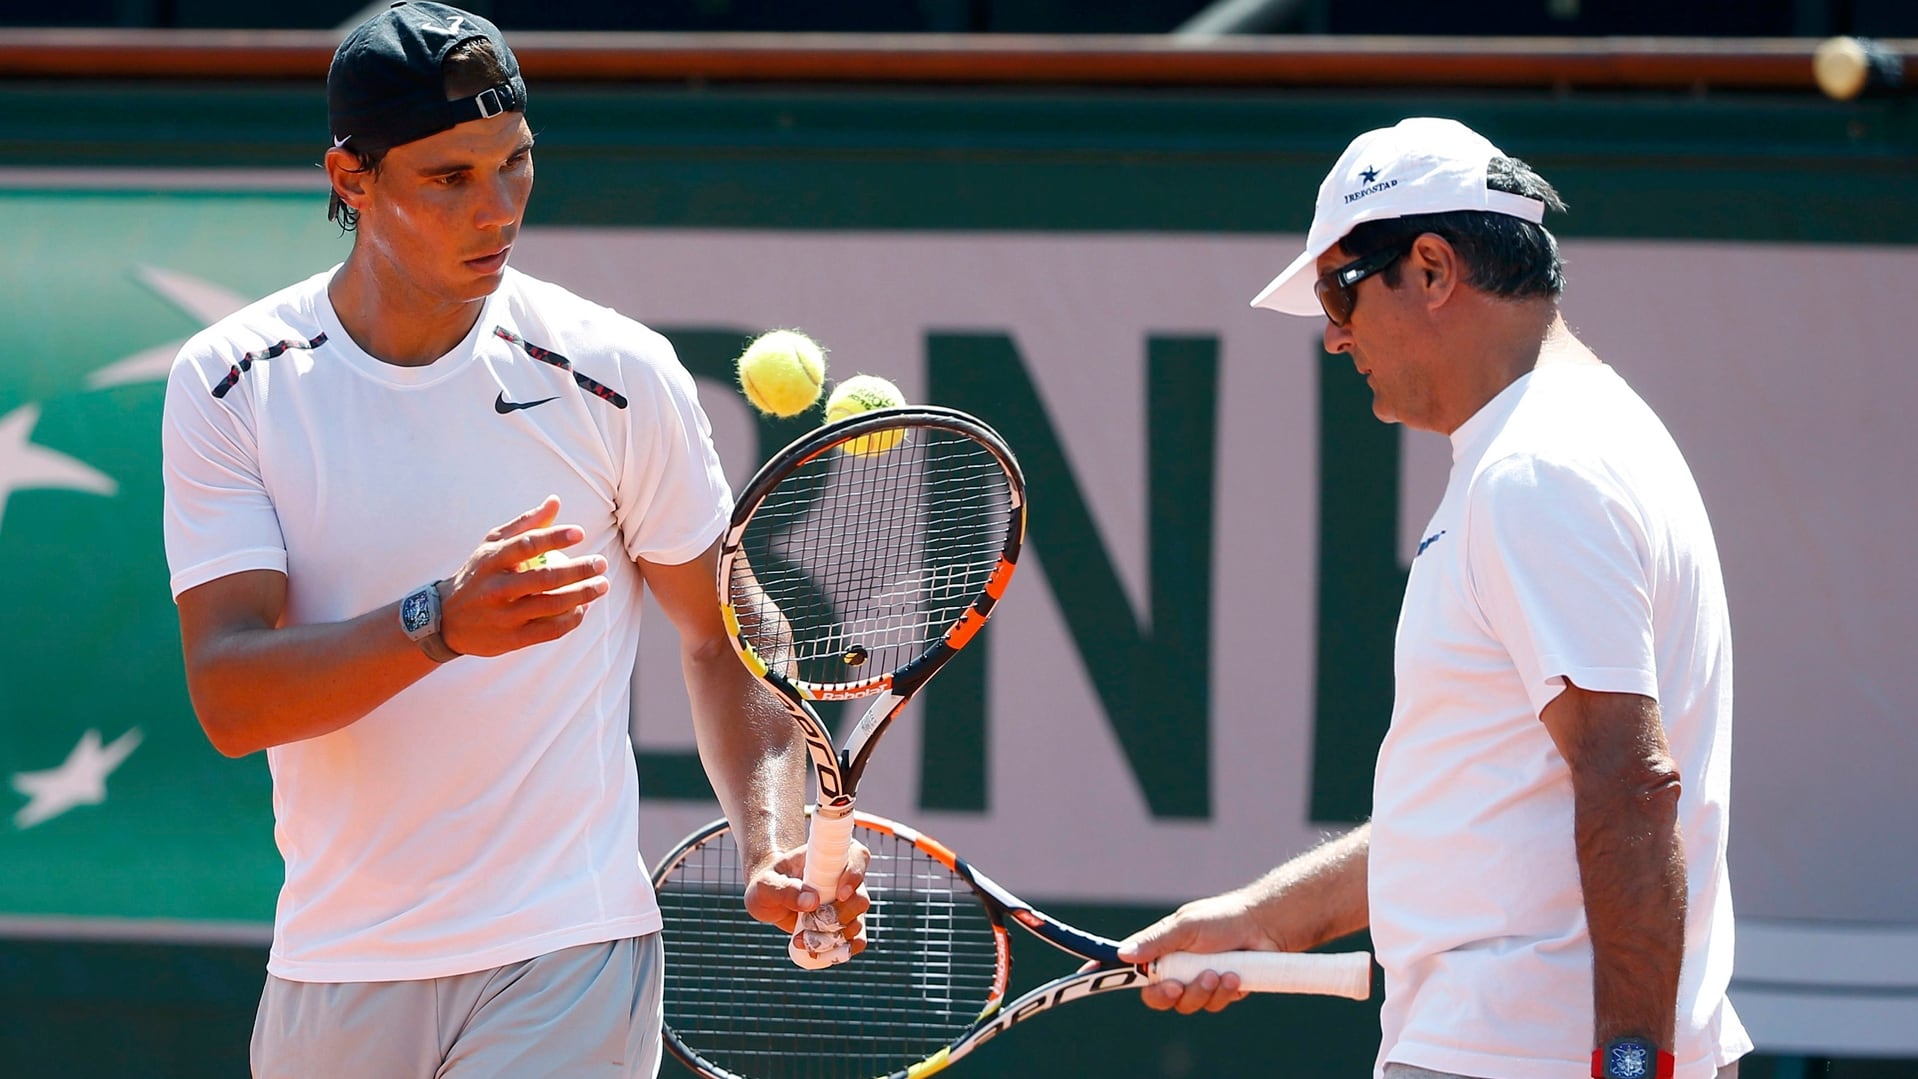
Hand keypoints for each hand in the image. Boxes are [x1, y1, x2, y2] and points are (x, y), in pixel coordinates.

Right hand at [438, 496, 611, 656]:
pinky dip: (570, 620)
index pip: (526, 545)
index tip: (580, 534)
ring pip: (550, 606)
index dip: (554, 538)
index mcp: (491, 561)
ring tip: (602, 585)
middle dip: (578, 571)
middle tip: (601, 563)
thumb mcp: (492, 545)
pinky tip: (583, 608)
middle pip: (544, 578)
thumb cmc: (478, 574)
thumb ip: (525, 524)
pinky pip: (548, 631)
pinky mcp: (510, 639)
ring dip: (582, 595)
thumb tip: (555, 501)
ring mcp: (503, 616)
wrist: (445, 619)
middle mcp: (496, 588)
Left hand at [742, 838, 871, 959]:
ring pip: (857, 923)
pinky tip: (821, 952)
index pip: (858, 857)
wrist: (770, 897)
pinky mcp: (845, 925)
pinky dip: (841, 950)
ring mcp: (848, 904)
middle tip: (809, 923)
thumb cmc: (768, 882)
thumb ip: (784, 889)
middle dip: (837, 917)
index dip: (854, 876)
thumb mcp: (766, 883)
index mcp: (831, 857)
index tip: (840, 894)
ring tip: (802, 940)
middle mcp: (845, 880)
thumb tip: (811, 901)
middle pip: (860, 899)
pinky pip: (857, 941)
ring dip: (831, 937)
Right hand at [1114, 890, 1285, 1014]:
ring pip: (1186, 1005)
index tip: (1084, 976)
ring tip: (1220, 972)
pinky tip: (1235, 976)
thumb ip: (1155, 941)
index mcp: (1160, 951)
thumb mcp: (1184, 926)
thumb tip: (1123, 954)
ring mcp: (1197, 982)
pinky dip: (1223, 993)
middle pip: (1156, 998)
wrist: (1265, 927)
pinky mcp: (1220, 994)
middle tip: (1177, 985)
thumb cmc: (1222, 918)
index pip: (1127, 966)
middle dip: (1168, 994)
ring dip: (1202, 991)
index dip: (1107, 974)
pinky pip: (1213, 1006)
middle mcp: (1175, 968)